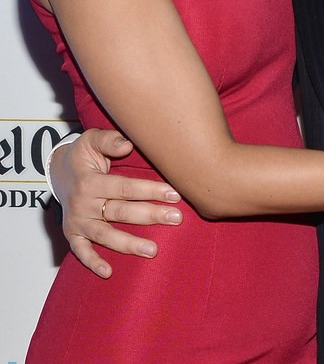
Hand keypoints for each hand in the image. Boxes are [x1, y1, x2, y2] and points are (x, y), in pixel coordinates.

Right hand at [51, 129, 182, 277]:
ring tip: (153, 250)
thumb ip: (109, 140)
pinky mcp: (72, 234)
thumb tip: (127, 145)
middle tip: (176, 218)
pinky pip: (81, 252)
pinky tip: (108, 272)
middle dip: (150, 215)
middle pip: (121, 212)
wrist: (57, 171)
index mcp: (90, 181)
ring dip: (129, 244)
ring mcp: (78, 222)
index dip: (150, 190)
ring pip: (105, 235)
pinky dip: (92, 262)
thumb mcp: (91, 140)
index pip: (125, 188)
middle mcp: (83, 204)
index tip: (174, 194)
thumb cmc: (82, 155)